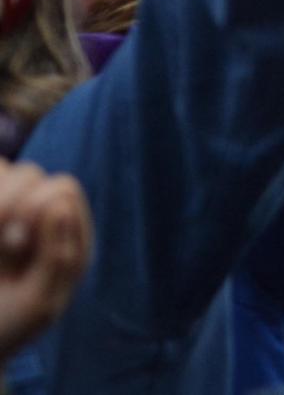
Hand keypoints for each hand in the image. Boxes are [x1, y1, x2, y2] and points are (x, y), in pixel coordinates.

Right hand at [0, 162, 91, 361]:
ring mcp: (7, 211)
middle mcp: (37, 214)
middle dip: (8, 204)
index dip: (37, 207)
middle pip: (28, 175)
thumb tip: (59, 204)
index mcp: (68, 232)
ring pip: (2, 171)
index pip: (61, 189)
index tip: (18, 244)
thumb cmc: (10, 322)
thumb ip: (57, 256)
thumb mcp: (38, 301)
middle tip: (4, 244)